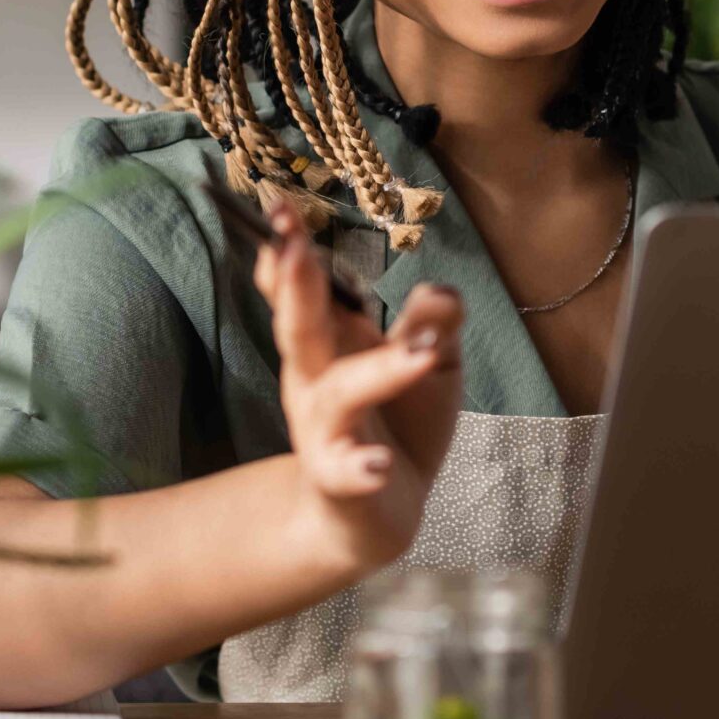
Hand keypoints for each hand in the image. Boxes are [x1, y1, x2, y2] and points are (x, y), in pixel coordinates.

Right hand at [254, 202, 462, 572]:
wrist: (379, 511)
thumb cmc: (401, 422)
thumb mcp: (432, 361)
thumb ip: (438, 320)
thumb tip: (438, 289)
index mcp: (328, 339)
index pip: (300, 287)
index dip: (287, 249)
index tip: (280, 207)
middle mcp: (313, 378)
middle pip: (300, 327)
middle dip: (295, 288)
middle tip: (292, 248)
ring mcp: (323, 429)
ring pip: (339, 394)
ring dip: (376, 372)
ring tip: (422, 353)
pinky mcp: (340, 477)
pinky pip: (345, 470)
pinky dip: (360, 467)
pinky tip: (377, 465)